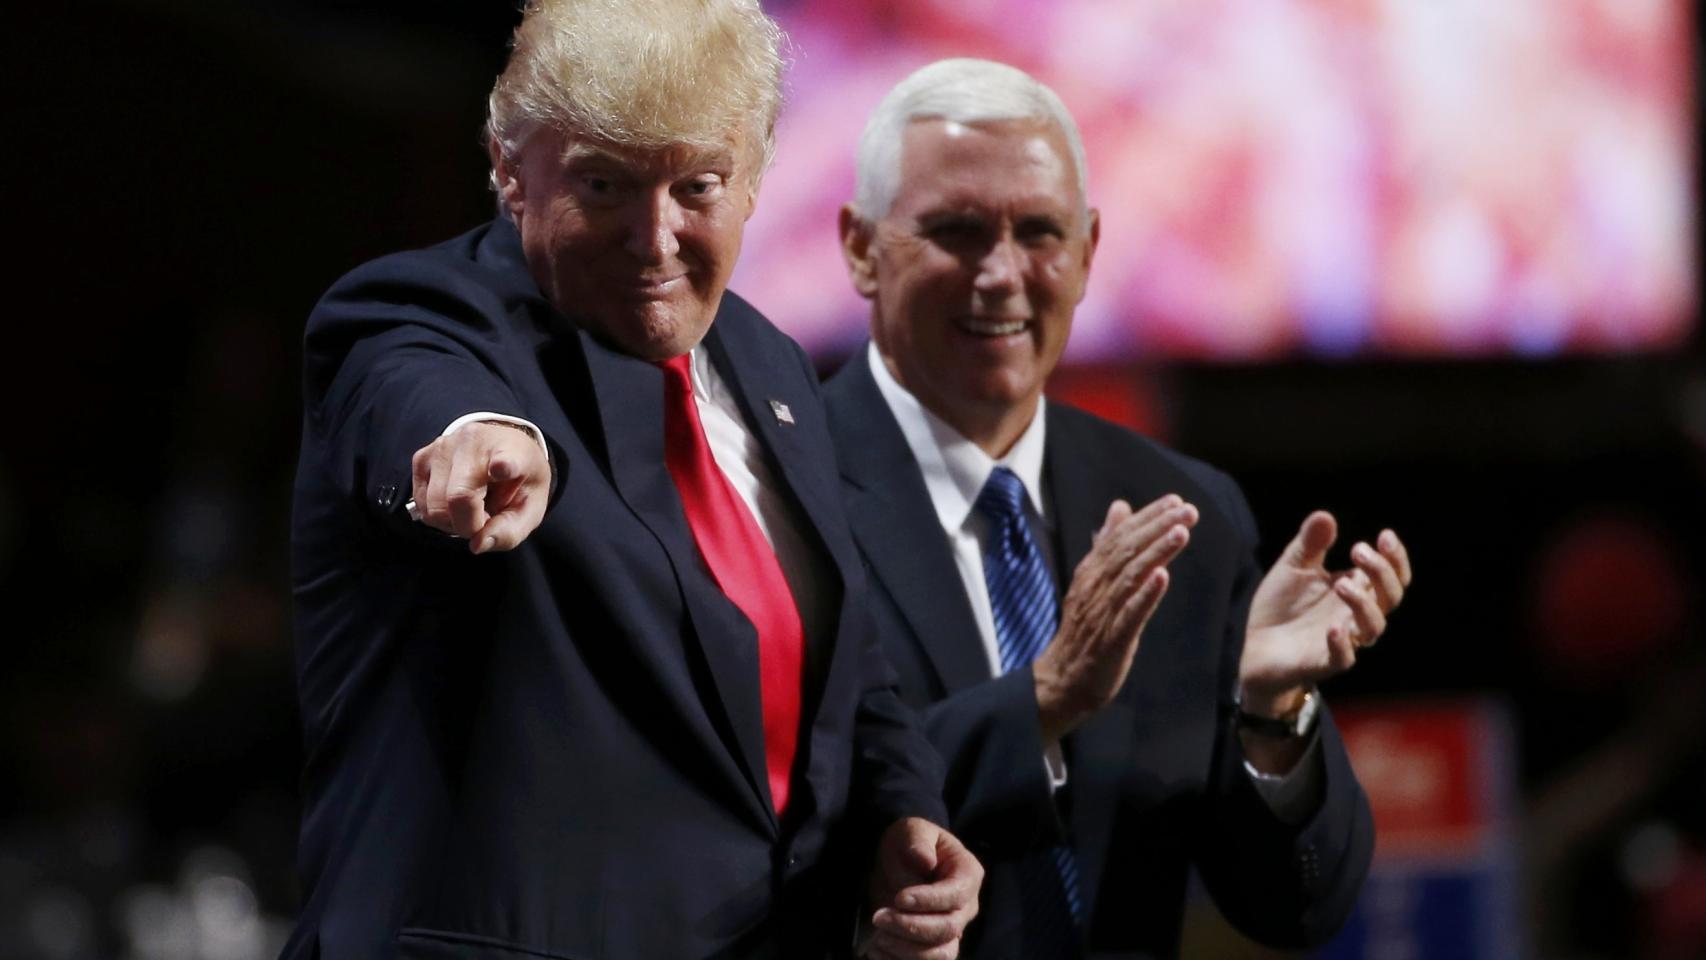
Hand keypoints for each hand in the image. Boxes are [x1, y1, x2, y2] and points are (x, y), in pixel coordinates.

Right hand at [408, 421, 550, 553]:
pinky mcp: (421, 457)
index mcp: (512, 452)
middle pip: (457, 499)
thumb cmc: (518, 481)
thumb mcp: (530, 509)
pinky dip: (437, 514)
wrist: (504, 449)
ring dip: (451, 521)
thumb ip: (509, 531)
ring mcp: (443, 446)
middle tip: (485, 519)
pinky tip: (454, 503)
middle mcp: (474, 442)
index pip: (506, 459)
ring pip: (433, 507)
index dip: (503, 465)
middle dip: (468, 525)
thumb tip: (477, 544)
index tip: (502, 468)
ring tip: (471, 508)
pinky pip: (421, 504)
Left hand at [864, 818, 983, 959]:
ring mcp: (953, 930)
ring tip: (878, 938)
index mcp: (968, 874)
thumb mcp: (911, 830)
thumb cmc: (909, 842)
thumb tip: (925, 861)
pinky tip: (876, 951)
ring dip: (907, 950)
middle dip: (912, 926)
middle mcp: (966, 907)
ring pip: (941, 954)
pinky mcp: (935, 946)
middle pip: (948, 929)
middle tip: (879, 917)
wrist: (898, 861)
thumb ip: (917, 842)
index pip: (955, 894)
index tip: (898, 898)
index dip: (929, 900)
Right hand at [1034, 495, 1197, 739]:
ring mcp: (1102, 612)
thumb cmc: (1085, 630)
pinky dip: (1146, 594)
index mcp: (1092, 572)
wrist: (1064, 679)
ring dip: (1156, 553)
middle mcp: (1095, 586)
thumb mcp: (1094, 580)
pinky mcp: (1111, 638)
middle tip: (1188, 510)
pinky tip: (1163, 578)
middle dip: (1158, 527)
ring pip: (1130, 576)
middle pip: (1127, 550)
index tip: (1176, 500)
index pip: (1121, 536)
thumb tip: (1120, 506)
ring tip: (1181, 533)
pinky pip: (1129, 613)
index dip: (1148, 517)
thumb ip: (1108, 544)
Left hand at [1239, 512, 1412, 715]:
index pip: (1391, 575)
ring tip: (1341, 584)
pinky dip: (1342, 644)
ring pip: (1373, 627)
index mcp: (1356, 589)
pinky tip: (1333, 628)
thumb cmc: (1283, 605)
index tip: (1385, 535)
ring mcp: (1344, 639)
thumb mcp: (1293, 567)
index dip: (1395, 558)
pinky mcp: (1324, 662)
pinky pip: (1344, 658)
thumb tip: (1325, 516)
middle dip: (1383, 572)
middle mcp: (1356, 614)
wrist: (1256, 645)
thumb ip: (1310, 544)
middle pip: (1390, 597)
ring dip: (1363, 604)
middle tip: (1358, 551)